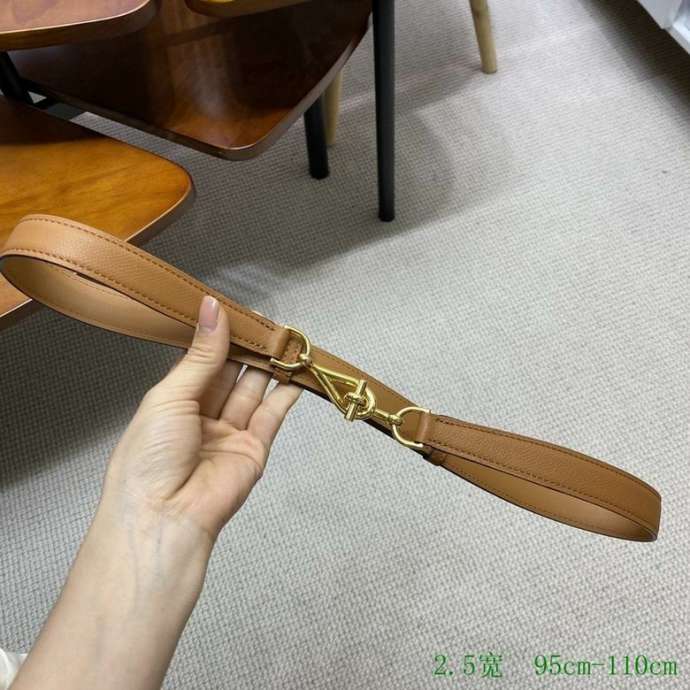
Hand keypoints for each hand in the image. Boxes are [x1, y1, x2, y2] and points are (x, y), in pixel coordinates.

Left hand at [99, 295, 301, 548]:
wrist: (165, 518)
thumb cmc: (150, 457)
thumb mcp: (171, 396)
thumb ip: (202, 354)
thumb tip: (212, 308)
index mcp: (175, 400)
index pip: (202, 359)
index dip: (220, 335)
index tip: (238, 310)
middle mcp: (203, 414)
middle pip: (232, 372)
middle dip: (249, 348)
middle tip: (269, 322)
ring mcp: (230, 432)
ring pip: (254, 390)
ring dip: (270, 366)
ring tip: (287, 340)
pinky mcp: (254, 449)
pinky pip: (272, 416)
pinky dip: (286, 394)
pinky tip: (295, 372)